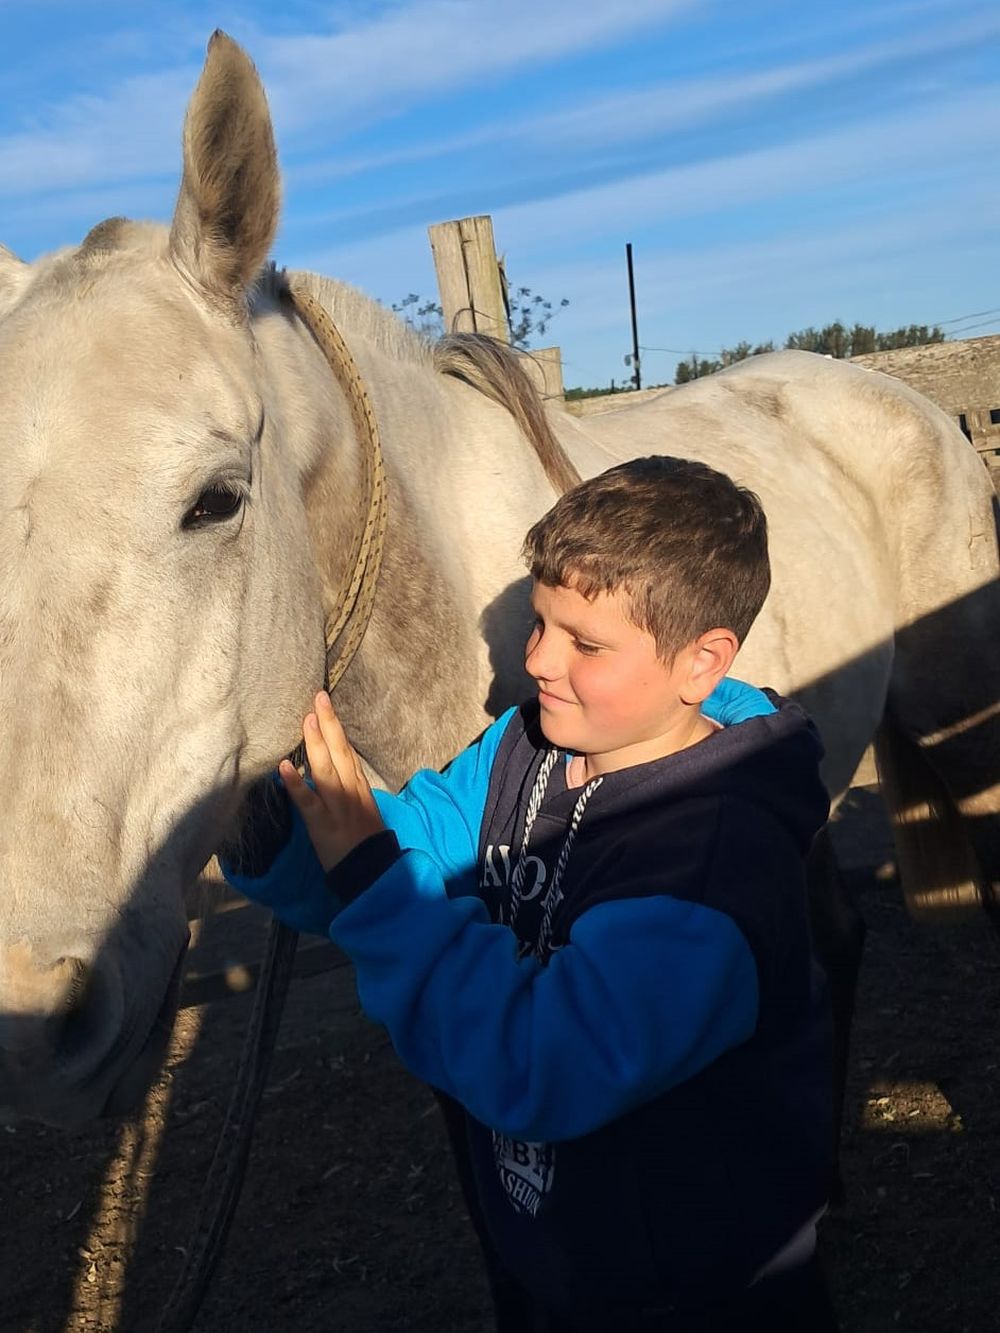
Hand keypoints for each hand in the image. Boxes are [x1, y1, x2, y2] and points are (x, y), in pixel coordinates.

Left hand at [278, 691, 384, 871]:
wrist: (373, 872)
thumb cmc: (366, 842)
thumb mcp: (363, 809)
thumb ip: (349, 789)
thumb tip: (334, 771)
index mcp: (359, 787)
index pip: (346, 751)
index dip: (335, 727)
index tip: (325, 705)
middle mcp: (350, 791)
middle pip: (340, 752)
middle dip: (329, 724)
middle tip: (318, 698)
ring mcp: (337, 807)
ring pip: (326, 771)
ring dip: (316, 744)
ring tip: (307, 720)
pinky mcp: (322, 825)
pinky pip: (308, 802)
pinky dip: (296, 784)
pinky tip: (283, 767)